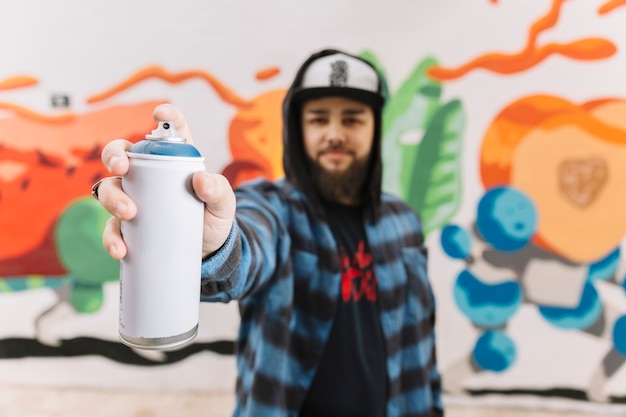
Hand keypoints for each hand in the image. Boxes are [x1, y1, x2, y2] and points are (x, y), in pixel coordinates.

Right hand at [97, 103, 235, 259]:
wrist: (208, 252)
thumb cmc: (213, 218)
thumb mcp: (223, 204)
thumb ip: (219, 190)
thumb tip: (201, 180)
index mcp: (174, 160)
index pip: (169, 131)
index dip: (165, 117)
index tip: (160, 114)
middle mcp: (148, 174)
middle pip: (122, 154)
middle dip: (115, 156)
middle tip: (122, 169)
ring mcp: (134, 199)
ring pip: (108, 189)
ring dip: (112, 198)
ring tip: (129, 213)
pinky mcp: (127, 227)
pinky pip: (111, 228)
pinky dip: (112, 237)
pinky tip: (120, 248)